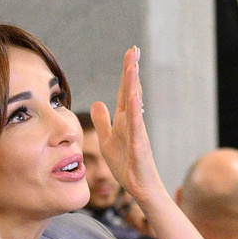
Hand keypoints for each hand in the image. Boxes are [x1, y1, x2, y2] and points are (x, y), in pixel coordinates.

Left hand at [92, 48, 169, 219]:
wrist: (140, 188)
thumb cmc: (127, 166)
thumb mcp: (107, 140)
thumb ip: (103, 121)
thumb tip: (97, 102)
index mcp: (124, 120)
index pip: (124, 91)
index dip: (126, 72)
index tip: (130, 53)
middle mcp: (133, 122)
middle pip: (131, 91)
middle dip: (132, 70)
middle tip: (134, 49)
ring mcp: (137, 132)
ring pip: (135, 104)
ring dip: (133, 84)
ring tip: (132, 65)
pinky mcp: (139, 145)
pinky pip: (136, 124)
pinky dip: (135, 109)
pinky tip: (133, 95)